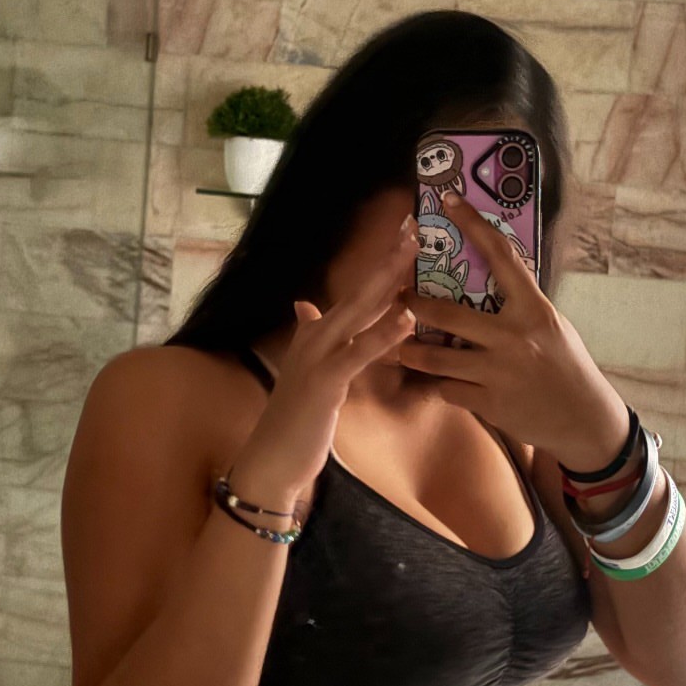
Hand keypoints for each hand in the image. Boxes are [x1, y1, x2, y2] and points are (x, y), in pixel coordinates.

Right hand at [231, 221, 417, 499]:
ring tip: (412, 253)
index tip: (406, 235)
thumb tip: (304, 304)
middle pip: (359, 290)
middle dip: (388, 259)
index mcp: (318, 334)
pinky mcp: (323, 382)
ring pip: (357, 311)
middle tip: (413, 226)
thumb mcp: (308, 371)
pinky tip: (406, 318)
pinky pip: (357, 353)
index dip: (382, 265)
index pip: (357, 293)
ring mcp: (317, 356)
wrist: (271, 459)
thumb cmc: (296, 420)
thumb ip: (309, 334)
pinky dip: (382, 334)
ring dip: (386, 281)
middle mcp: (316, 336)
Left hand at [397, 191, 628, 471]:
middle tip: (397, 297)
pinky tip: (435, 383)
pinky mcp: (490, 404)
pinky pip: (447, 389)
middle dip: (414, 306)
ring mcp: (500, 372)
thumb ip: (519, 305)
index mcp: (533, 310)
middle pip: (449, 315)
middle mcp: (515, 337)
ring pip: (437, 358)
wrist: (582, 419)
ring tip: (401, 346)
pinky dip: (439, 386)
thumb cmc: (565, 365)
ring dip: (411, 351)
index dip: (474, 225)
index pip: (502, 256)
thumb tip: (487, 277)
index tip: (450, 201)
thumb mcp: (550, 326)